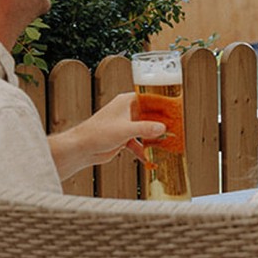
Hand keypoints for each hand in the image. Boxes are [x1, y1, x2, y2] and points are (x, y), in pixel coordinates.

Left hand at [48, 92, 165, 178]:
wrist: (81, 149)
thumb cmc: (97, 133)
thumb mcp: (125, 130)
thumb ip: (145, 128)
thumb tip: (163, 128)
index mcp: (127, 102)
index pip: (150, 98)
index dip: (164, 103)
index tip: (176, 108)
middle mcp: (127, 111)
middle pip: (150, 115)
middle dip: (161, 123)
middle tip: (176, 128)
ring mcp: (125, 125)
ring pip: (145, 130)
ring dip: (154, 138)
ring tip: (168, 144)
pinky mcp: (122, 138)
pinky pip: (138, 143)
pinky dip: (144, 150)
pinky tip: (152, 160)